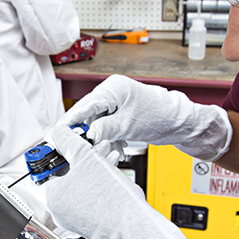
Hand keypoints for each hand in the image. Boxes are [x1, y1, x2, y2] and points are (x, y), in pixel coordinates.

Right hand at [58, 74, 231, 160]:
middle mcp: (113, 93)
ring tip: (108, 150)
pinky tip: (117, 148)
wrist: (180, 124)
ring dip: (101, 139)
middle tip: (77, 146)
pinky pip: (107, 128)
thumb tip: (88, 134)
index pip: (86, 104)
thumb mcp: (129, 124)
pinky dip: (110, 139)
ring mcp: (117, 104)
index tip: (58, 130)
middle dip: (87, 132)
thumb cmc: (161, 116)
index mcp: (114, 88)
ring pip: (98, 123)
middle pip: (89, 114)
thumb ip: (106, 128)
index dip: (71, 119)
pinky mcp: (121, 115)